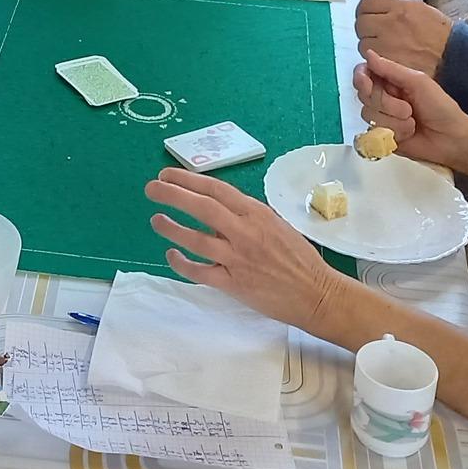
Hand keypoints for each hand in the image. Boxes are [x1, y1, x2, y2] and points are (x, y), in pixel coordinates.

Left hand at [144, 168, 344, 334]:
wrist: (316, 293)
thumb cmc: (298, 257)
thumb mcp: (276, 224)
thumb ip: (247, 216)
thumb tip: (216, 207)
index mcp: (256, 213)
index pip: (216, 190)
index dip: (188, 180)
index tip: (167, 175)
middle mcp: (244, 232)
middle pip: (202, 208)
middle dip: (173, 195)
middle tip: (151, 189)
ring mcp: (237, 259)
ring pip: (195, 239)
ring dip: (171, 228)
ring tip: (156, 220)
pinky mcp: (233, 284)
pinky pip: (200, 272)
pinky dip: (181, 263)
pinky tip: (170, 256)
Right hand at [352, 49, 467, 169]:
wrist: (452, 138)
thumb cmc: (440, 107)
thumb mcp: (418, 82)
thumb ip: (391, 69)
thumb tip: (368, 54)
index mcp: (391, 81)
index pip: (363, 74)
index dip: (361, 79)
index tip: (368, 85)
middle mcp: (383, 98)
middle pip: (364, 95)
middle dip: (386, 103)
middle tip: (408, 108)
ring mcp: (382, 118)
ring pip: (368, 114)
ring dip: (394, 119)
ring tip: (412, 121)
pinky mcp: (382, 136)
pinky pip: (375, 132)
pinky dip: (394, 132)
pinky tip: (408, 134)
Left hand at [354, 0, 451, 75]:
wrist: (452, 54)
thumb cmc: (437, 31)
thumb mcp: (417, 6)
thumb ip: (393, 5)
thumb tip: (373, 7)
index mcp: (399, 6)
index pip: (366, 2)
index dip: (364, 9)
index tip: (367, 14)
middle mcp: (391, 22)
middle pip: (360, 22)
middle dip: (366, 27)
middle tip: (374, 31)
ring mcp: (389, 44)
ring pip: (363, 42)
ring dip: (369, 44)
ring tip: (383, 46)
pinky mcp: (390, 62)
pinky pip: (371, 59)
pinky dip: (375, 59)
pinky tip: (386, 57)